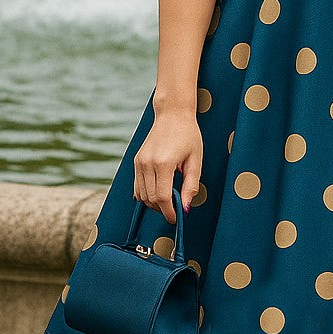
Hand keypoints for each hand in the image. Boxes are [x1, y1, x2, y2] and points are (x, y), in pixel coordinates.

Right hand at [133, 108, 201, 223]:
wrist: (172, 114)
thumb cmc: (188, 135)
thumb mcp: (196, 161)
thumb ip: (191, 186)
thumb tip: (186, 208)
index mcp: (164, 162)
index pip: (162, 197)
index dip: (168, 212)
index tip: (176, 219)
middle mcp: (147, 163)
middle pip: (150, 199)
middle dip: (162, 209)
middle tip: (176, 209)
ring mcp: (139, 162)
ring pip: (141, 195)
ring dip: (154, 203)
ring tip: (168, 200)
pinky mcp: (136, 161)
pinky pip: (137, 186)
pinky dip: (146, 195)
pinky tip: (158, 193)